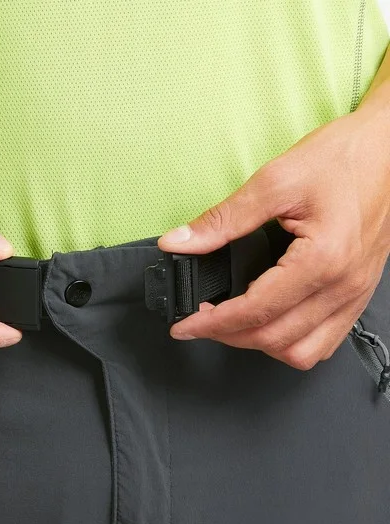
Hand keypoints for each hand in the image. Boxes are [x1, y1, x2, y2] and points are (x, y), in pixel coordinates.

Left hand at [157, 104, 389, 369]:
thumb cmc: (345, 158)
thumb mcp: (275, 179)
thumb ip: (222, 219)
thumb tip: (179, 242)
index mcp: (323, 259)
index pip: (254, 312)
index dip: (211, 324)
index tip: (184, 326)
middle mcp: (343, 285)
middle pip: (273, 339)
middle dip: (227, 336)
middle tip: (199, 322)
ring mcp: (354, 294)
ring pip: (301, 352)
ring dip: (259, 346)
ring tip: (231, 324)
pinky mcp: (358, 294)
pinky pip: (324, 342)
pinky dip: (291, 344)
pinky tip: (269, 323)